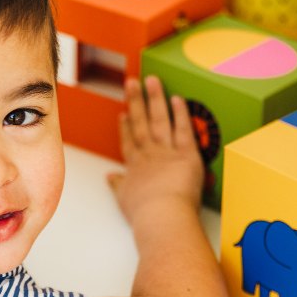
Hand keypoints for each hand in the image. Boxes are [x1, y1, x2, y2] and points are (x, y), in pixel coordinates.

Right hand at [107, 75, 204, 225]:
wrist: (161, 216)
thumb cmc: (144, 214)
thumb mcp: (125, 200)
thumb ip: (118, 185)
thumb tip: (109, 177)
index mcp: (135, 167)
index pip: (129, 142)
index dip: (126, 127)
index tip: (123, 114)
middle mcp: (149, 155)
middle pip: (140, 123)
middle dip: (136, 101)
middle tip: (131, 82)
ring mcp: (166, 152)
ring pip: (159, 120)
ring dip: (155, 99)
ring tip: (151, 80)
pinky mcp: (186, 154)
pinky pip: (183, 129)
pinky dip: (180, 113)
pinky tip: (177, 98)